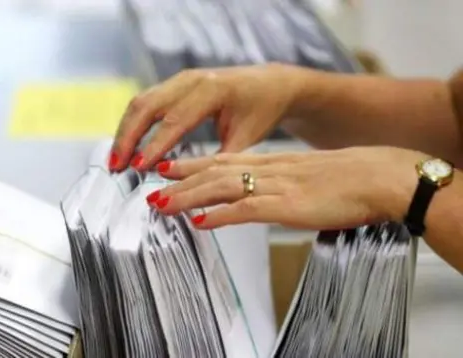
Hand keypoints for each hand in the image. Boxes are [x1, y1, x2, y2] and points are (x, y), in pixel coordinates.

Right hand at [109, 64, 306, 171]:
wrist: (270, 85)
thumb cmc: (261, 110)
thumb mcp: (246, 138)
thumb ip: (216, 160)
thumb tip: (191, 187)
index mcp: (213, 90)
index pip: (175, 120)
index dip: (154, 145)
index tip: (139, 166)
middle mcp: (192, 80)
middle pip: (147, 106)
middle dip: (128, 137)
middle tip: (116, 166)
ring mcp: (180, 79)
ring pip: (141, 102)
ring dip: (125, 131)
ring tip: (116, 160)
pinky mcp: (174, 84)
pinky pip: (146, 102)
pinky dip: (133, 124)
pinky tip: (127, 146)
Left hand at [146, 147, 426, 229]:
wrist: (378, 176)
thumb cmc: (347, 180)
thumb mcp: (304, 176)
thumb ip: (276, 184)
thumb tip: (253, 197)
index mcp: (270, 163)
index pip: (222, 160)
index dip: (191, 164)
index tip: (167, 167)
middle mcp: (266, 170)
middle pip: (214, 172)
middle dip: (180, 180)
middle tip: (150, 187)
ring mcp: (275, 187)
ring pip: (221, 188)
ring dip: (189, 196)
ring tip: (162, 204)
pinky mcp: (287, 206)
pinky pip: (246, 210)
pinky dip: (220, 215)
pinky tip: (201, 222)